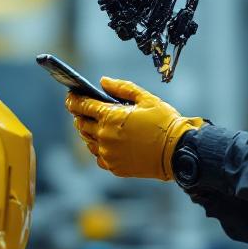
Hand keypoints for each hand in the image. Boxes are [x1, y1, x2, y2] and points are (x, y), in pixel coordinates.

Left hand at [65, 76, 203, 180]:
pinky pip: (99, 157)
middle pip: (81, 124)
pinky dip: (99, 148)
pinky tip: (108, 143)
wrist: (177, 152)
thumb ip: (122, 88)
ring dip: (88, 132)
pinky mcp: (114, 167)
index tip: (70, 96)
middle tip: (84, 110)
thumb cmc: (164, 123)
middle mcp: (104, 136)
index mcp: (110, 116)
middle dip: (80, 115)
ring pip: (88, 141)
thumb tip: (103, 81)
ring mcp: (108, 153)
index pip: (82, 106)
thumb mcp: (146, 98)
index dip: (73, 100)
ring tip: (97, 125)